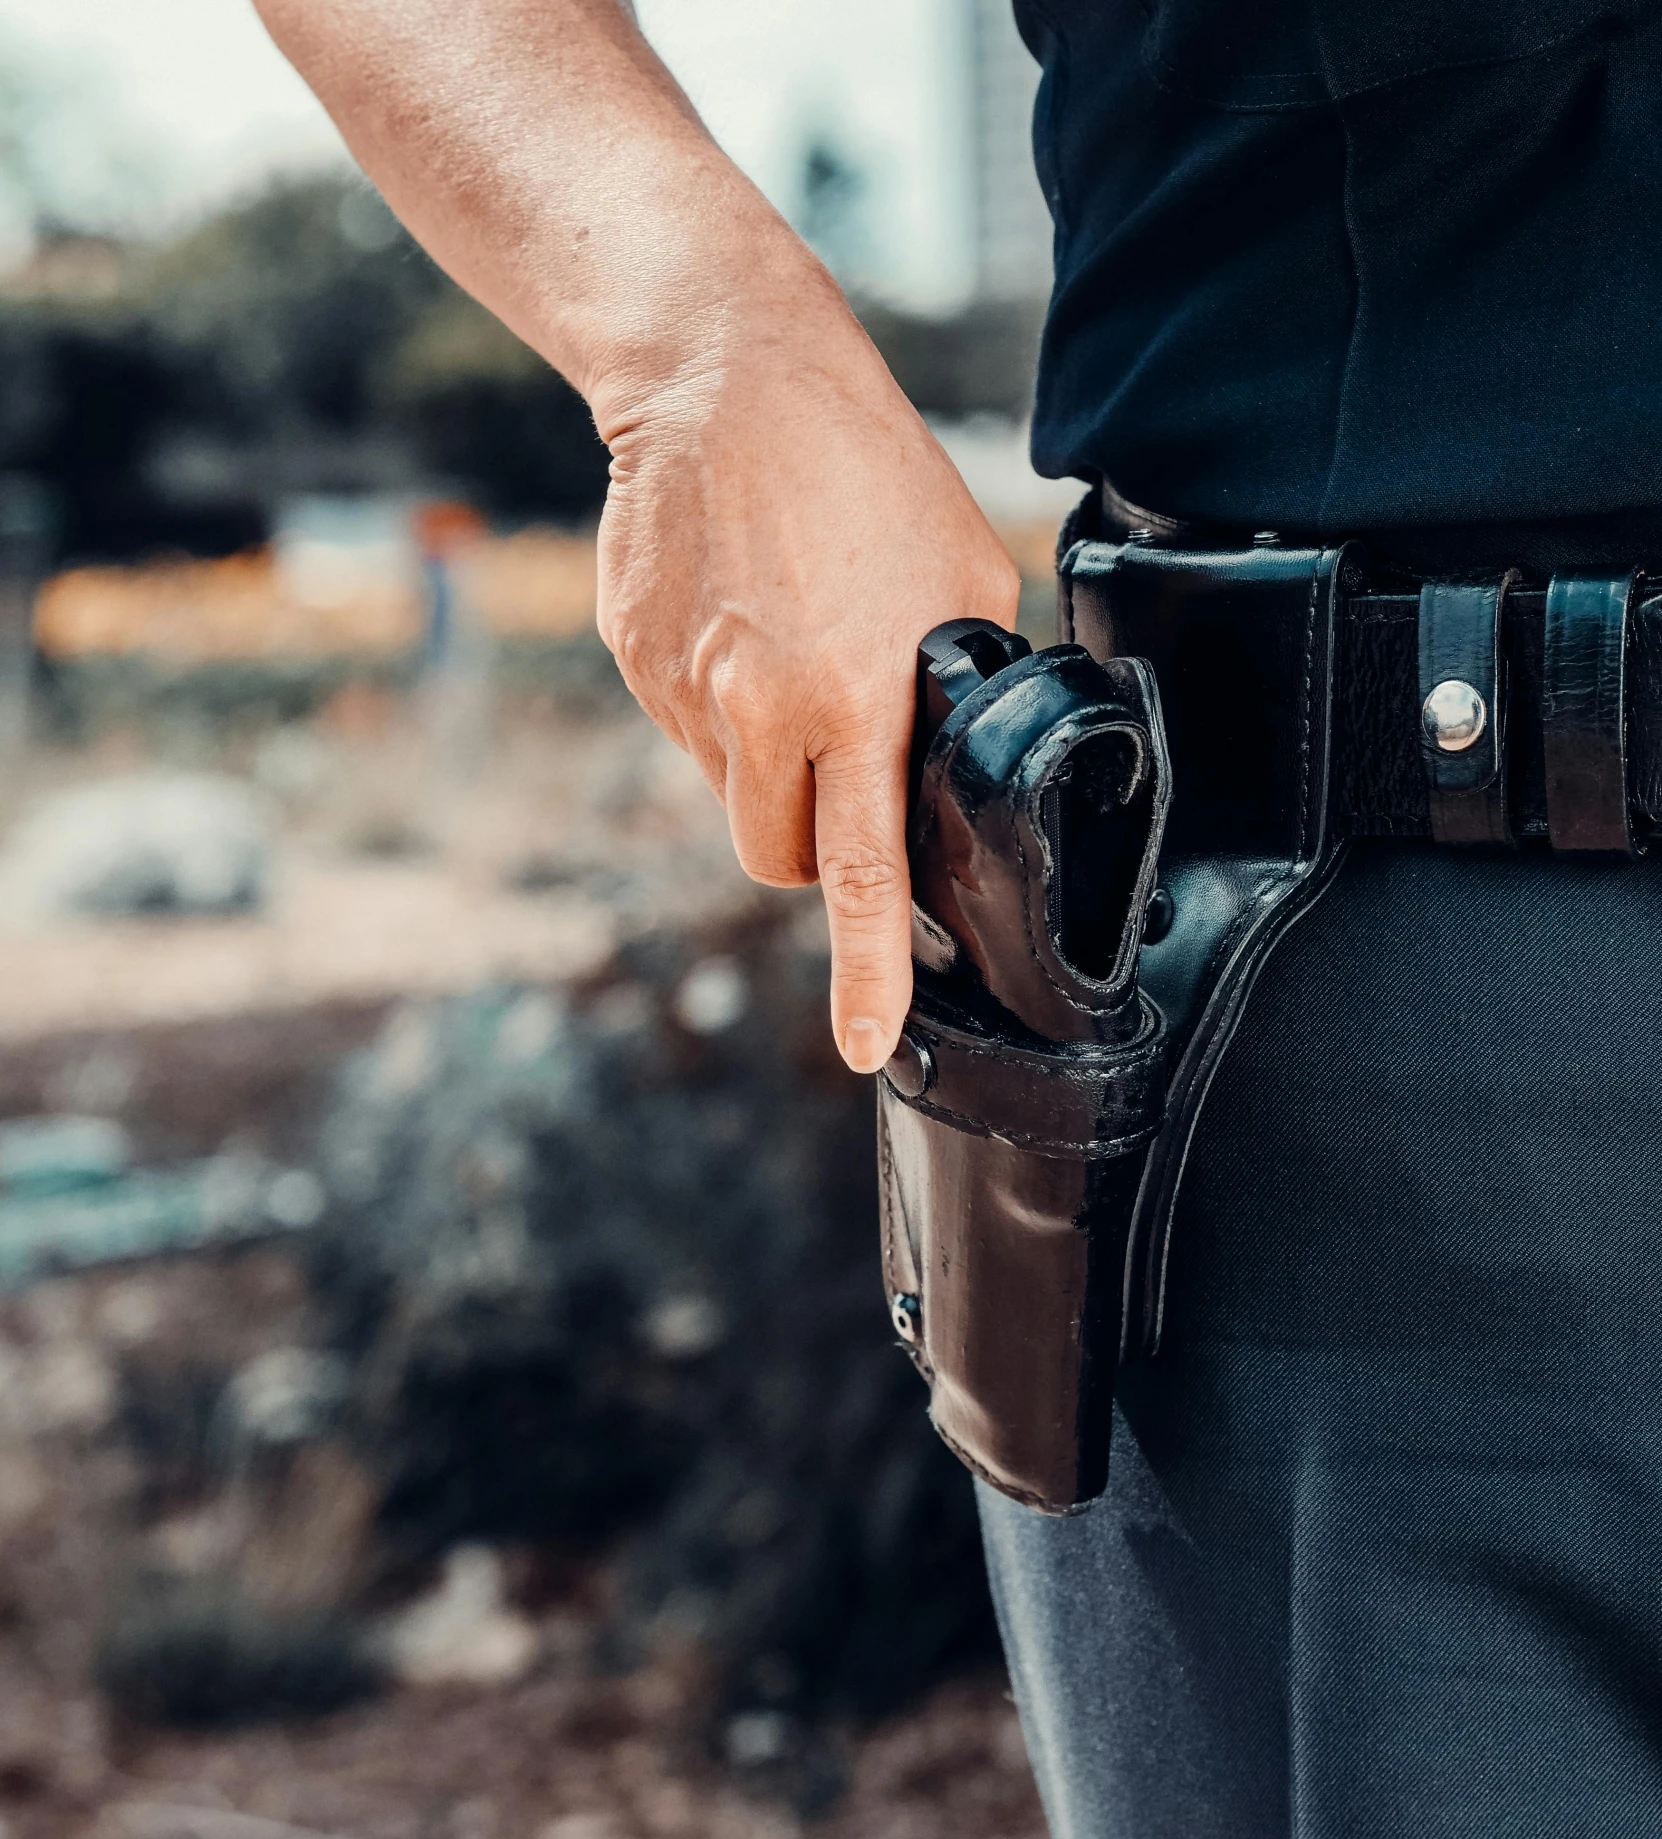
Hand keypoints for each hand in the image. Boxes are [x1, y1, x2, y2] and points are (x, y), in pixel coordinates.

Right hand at [593, 254, 1020, 1073]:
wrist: (721, 372)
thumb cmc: (860, 465)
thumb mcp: (962, 572)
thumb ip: (966, 685)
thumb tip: (969, 762)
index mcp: (850, 696)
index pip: (859, 873)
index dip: (864, 971)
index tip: (864, 1043)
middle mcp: (758, 709)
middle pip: (779, 856)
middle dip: (815, 841)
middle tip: (845, 758)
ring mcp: (683, 691)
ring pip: (732, 796)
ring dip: (769, 767)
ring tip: (793, 652)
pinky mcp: (636, 661)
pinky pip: (689, 731)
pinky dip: (722, 703)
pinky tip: (746, 616)